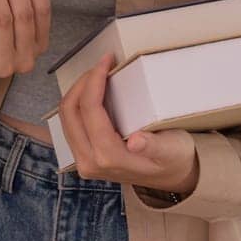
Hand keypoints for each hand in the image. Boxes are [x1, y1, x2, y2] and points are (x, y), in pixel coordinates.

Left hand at [58, 54, 199, 193]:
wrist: (170, 180)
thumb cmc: (174, 159)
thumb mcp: (172, 150)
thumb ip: (155, 146)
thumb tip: (136, 142)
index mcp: (109, 158)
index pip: (90, 110)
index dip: (94, 80)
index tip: (107, 61)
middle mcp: (90, 162)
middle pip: (70, 111)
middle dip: (83, 82)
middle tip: (102, 65)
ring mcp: (83, 161)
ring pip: (66, 117)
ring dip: (78, 91)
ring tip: (98, 75)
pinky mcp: (82, 157)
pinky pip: (70, 124)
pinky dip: (78, 103)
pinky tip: (95, 92)